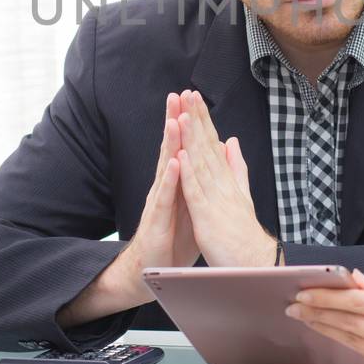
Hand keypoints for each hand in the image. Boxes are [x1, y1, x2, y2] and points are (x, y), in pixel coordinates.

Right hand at [123, 92, 200, 272]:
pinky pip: (164, 196)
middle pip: (171, 149)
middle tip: (178, 96)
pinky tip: (175, 164)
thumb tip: (209, 159)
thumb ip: (197, 180)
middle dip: (174, 122)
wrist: (154, 267)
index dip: (186, 123)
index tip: (192, 98)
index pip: (182, 146)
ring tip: (175, 121)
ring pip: (165, 167)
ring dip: (170, 144)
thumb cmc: (173, 236)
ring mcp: (159, 200)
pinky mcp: (157, 218)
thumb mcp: (191, 204)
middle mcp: (165, 186)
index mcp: (176, 182)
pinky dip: (170, 179)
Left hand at [175, 90, 274, 266]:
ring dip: (192, 138)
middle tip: (188, 93)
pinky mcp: (207, 216)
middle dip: (197, 119)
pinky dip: (189, 172)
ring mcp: (215, 198)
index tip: (194, 98)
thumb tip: (232, 143)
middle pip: (207, 146)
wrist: (253, 263)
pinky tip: (182, 154)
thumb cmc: (243, 232)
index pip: (212, 143)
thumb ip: (236, 167)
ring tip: (183, 114)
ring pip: (201, 163)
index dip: (203, 120)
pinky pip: (196, 191)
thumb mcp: (240, 194)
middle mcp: (222, 184)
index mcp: (226, 179)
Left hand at [285, 270, 363, 363]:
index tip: (304, 291)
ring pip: (351, 340)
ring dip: (325, 328)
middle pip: (348, 322)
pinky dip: (348, 341)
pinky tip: (334, 332)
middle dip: (316, 312)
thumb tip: (354, 279)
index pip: (357, 300)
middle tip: (294, 305)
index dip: (326, 296)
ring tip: (304, 317)